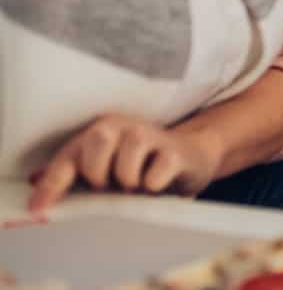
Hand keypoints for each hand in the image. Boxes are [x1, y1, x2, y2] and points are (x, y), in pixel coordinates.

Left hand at [28, 114, 222, 212]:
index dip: (51, 184)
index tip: (39, 210)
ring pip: (129, 155)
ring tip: (134, 187)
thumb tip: (36, 196)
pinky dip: (152, 185)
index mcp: (98, 134)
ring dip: (128, 180)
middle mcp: (123, 128)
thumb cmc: (140, 167)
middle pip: (98, 139)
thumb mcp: (104, 171)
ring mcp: (152, 136)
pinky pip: (157, 173)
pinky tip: (156, 185)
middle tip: (107, 186)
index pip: (67, 158)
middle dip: (98, 172)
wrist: (190, 156)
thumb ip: (72, 179)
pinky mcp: (177, 152)